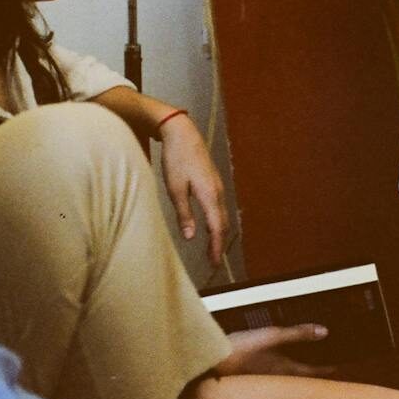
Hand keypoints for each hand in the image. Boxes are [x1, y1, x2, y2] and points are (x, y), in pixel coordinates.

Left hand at [159, 113, 228, 266]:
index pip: (217, 228)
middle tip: (214, 262)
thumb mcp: (175, 189)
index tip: (215, 264)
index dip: (217, 247)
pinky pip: (219, 207)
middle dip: (220, 244)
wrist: (183, 133)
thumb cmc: (176, 159)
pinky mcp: (214, 183)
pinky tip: (210, 226)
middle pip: (223, 224)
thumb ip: (184, 214)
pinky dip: (217, 221)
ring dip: (219, 233)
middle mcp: (218, 192)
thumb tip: (191, 236)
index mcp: (209, 194)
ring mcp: (218, 186)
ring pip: (222, 215)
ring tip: (212, 249)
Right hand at [216, 324, 334, 377]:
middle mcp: (277, 376)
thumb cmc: (241, 349)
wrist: (210, 360)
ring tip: (311, 358)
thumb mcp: (272, 336)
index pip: (313, 373)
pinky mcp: (254, 371)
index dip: (327, 369)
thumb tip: (325, 331)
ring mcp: (265, 375)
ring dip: (301, 366)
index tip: (340, 366)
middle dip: (316, 369)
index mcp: (285, 369)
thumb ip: (298, 334)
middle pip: (302, 375)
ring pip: (289, 372)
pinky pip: (276, 369)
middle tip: (330, 362)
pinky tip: (282, 356)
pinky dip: (285, 362)